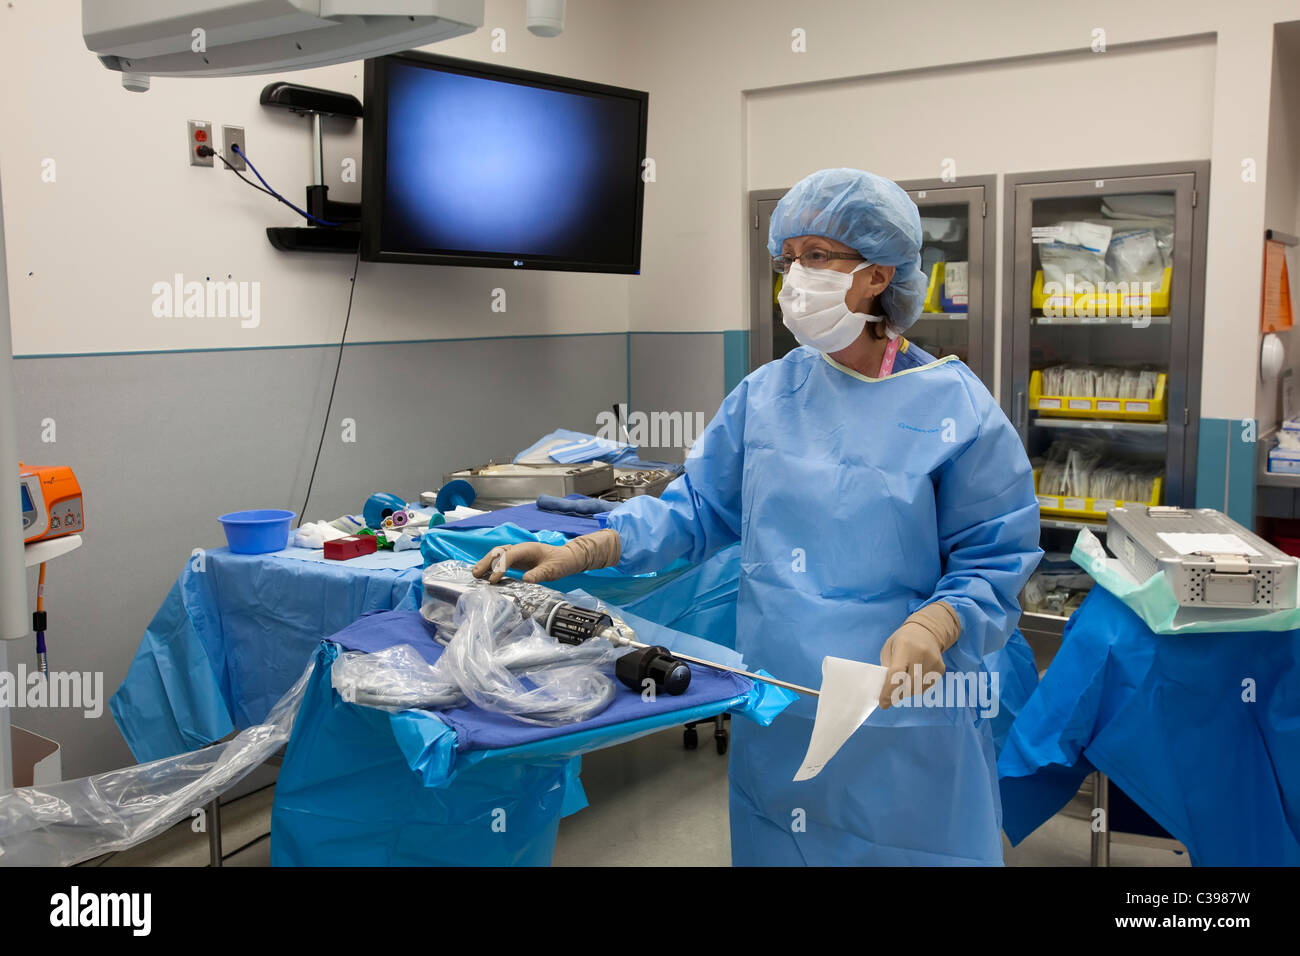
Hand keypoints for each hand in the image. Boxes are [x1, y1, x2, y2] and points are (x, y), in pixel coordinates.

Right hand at [471, 530, 621, 584]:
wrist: (567, 558)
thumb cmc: (561, 562)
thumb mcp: (553, 569)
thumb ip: (539, 574)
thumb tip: (526, 580)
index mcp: (528, 548)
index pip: (509, 555)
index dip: (499, 567)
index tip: (493, 580)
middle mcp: (520, 548)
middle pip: (498, 551)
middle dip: (486, 562)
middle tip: (475, 574)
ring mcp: (518, 553)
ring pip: (497, 555)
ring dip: (486, 563)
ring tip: (475, 574)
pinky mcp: (517, 560)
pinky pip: (501, 561)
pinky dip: (492, 566)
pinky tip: (485, 575)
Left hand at [878, 602, 960, 709]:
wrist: (926, 632)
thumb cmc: (902, 641)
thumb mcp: (889, 648)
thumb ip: (887, 667)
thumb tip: (886, 690)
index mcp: (904, 647)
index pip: (897, 673)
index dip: (889, 691)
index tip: (883, 703)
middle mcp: (921, 654)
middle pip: (909, 684)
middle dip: (898, 694)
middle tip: (891, 697)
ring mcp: (933, 662)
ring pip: (919, 688)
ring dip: (908, 692)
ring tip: (902, 685)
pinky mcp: (940, 668)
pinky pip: (927, 686)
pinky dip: (918, 688)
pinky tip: (914, 679)